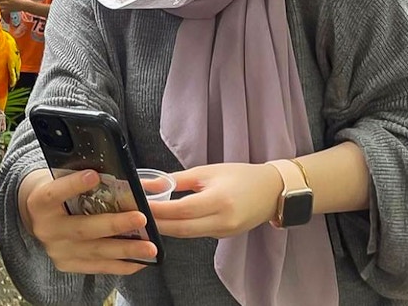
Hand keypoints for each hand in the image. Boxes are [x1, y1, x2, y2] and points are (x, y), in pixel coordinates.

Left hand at [0, 0, 25, 15]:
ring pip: (0, 7)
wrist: (23, 5)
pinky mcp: (8, 11)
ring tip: (2, 5)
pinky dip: (2, 10)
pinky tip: (4, 8)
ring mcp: (7, 7)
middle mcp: (6, 3)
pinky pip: (2, 11)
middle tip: (0, 2)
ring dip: (0, 6)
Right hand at [23, 169, 157, 274]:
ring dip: (125, 250)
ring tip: (150, 248)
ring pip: (95, 251)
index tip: (94, 176)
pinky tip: (140, 261)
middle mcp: (47, 228)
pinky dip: (121, 265)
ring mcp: (57, 250)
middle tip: (140, 219)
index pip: (55, 193)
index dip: (73, 185)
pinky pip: (97, 267)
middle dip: (115, 224)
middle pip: (83, 228)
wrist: (39, 214)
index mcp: (42, 201)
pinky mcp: (67, 264)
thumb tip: (158, 182)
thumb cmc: (62, 188)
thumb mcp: (73, 175)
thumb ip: (107, 176)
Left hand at [150, 163, 281, 238]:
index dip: (158, 209)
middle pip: (181, 228)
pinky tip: (168, 221)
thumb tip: (152, 185)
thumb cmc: (239, 175)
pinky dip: (180, 228)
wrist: (270, 190)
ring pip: (187, 234)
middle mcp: (222, 220)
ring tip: (148, 218)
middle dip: (157, 223)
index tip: (139, 203)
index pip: (181, 209)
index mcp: (219, 200)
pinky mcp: (223, 237)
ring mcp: (224, 232)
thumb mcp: (208, 171)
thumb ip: (179, 180)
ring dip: (166, 228)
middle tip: (137, 214)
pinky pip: (196, 234)